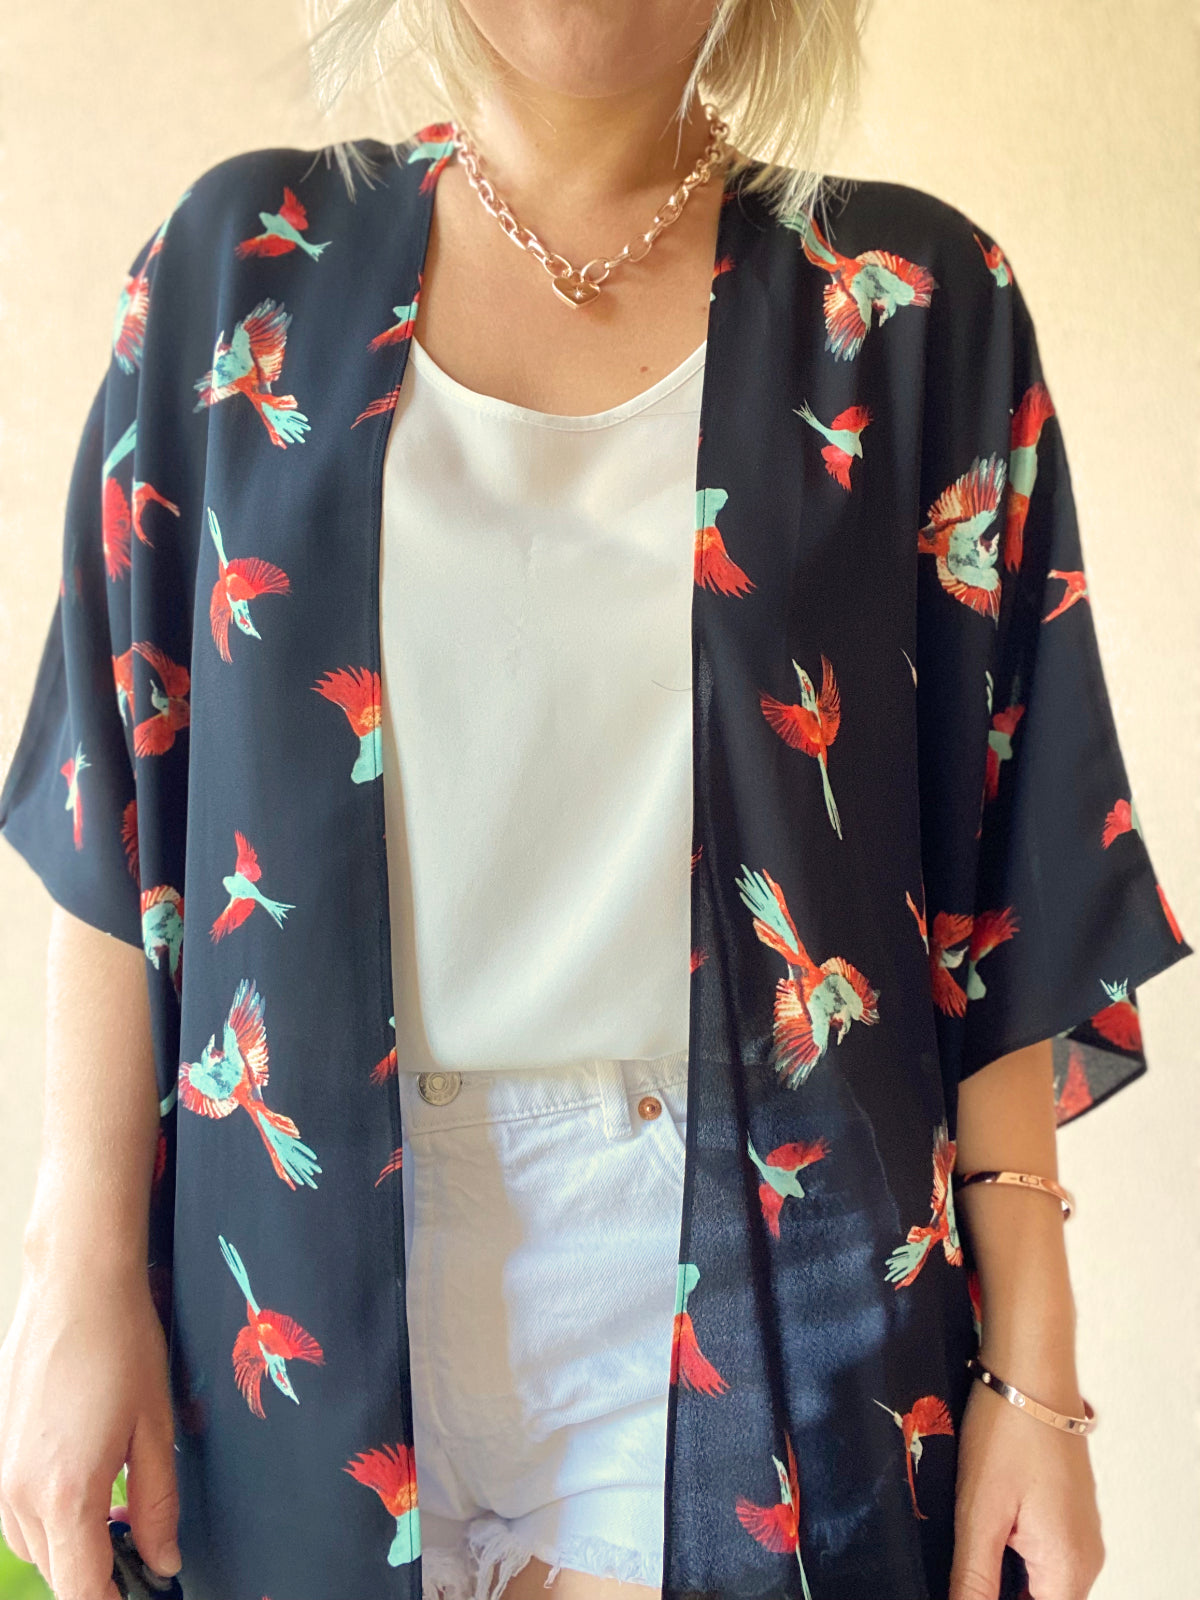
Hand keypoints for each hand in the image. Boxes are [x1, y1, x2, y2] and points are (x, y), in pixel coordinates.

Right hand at [0, 1258, 179, 1599]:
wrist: (75, 1283)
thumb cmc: (123, 1346)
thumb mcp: (156, 1427)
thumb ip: (159, 1504)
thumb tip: (164, 1561)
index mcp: (66, 1495)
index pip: (81, 1589)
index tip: (140, 1592)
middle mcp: (19, 1494)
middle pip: (56, 1571)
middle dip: (98, 1572)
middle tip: (143, 1546)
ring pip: (33, 1544)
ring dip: (72, 1542)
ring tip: (118, 1507)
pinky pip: (17, 1510)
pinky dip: (50, 1513)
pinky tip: (86, 1474)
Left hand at [950, 1375, 1103, 1599]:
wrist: (1030, 1371)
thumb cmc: (1007, 1433)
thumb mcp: (979, 1515)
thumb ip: (974, 1581)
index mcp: (1069, 1569)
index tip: (965, 1580)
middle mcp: (1084, 1559)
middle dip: (994, 1588)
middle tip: (960, 1557)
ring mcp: (1079, 1533)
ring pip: (1037, 1579)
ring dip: (1001, 1571)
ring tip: (967, 1539)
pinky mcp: (1068, 1511)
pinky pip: (1042, 1552)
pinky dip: (1011, 1549)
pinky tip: (982, 1525)